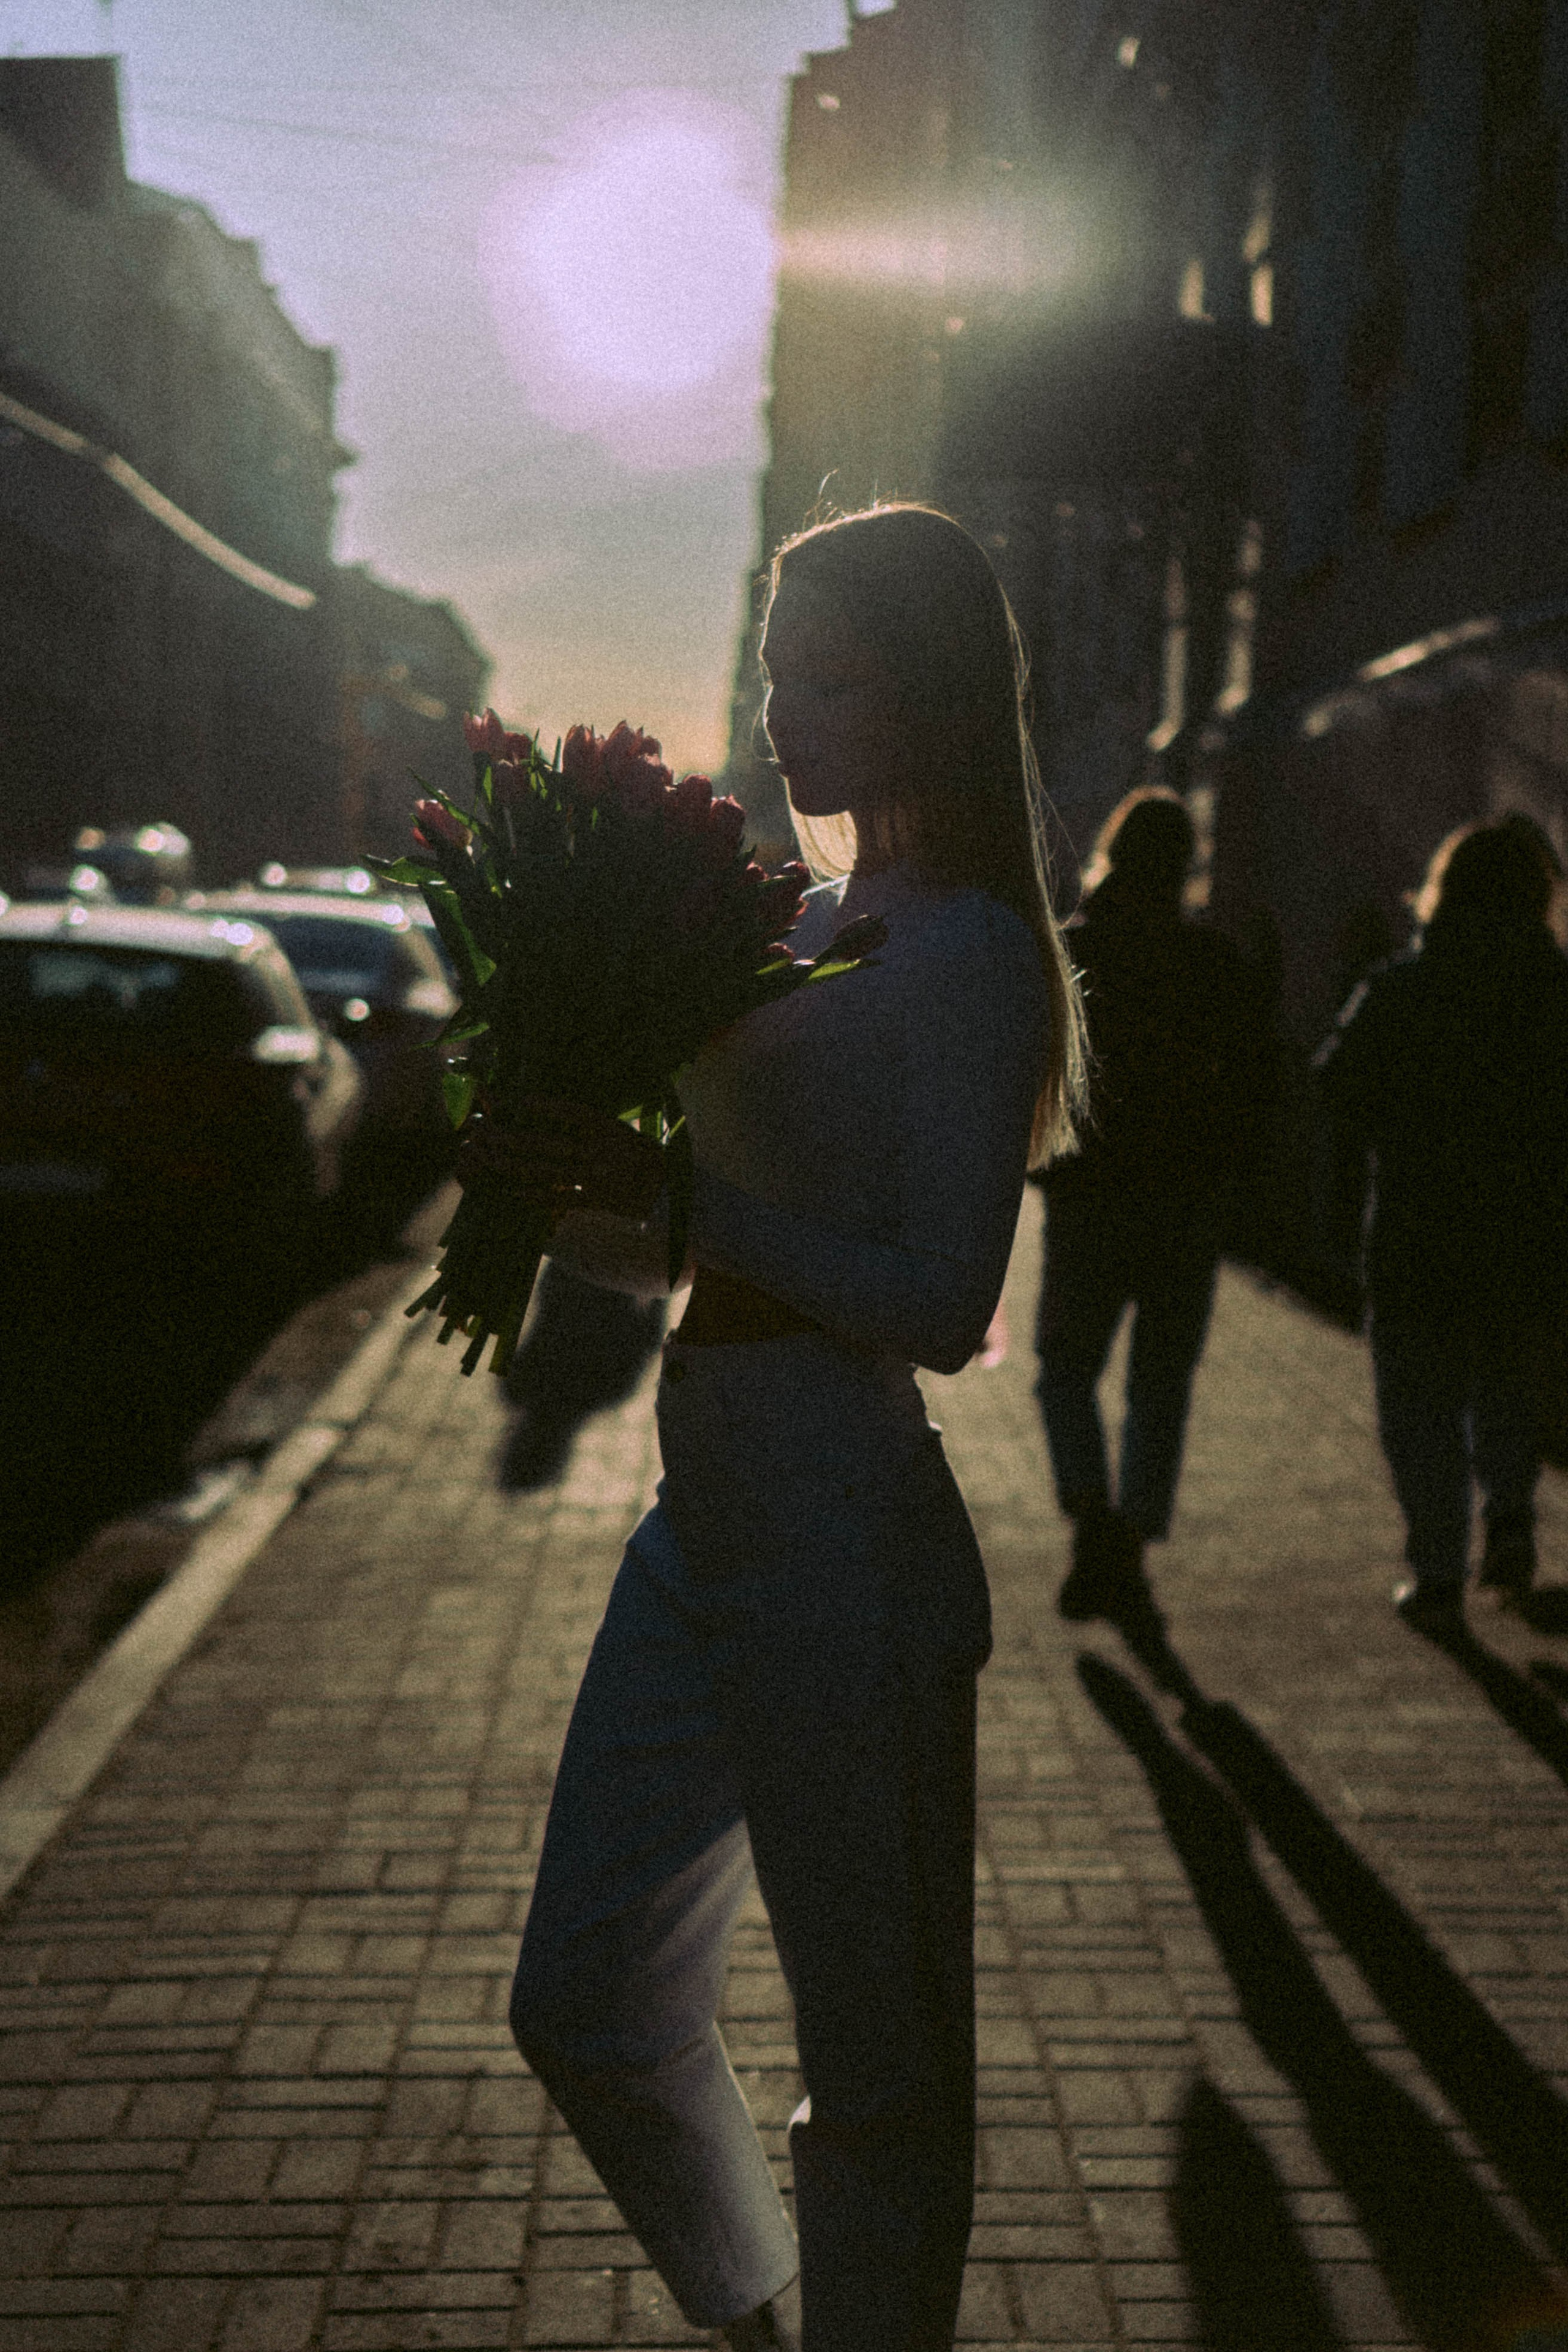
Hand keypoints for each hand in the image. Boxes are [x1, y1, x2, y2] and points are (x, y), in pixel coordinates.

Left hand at [457, 1098, 666, 1221]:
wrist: (670, 1193)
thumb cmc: (645, 1156)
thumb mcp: (623, 1131)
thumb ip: (591, 1123)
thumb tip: (550, 1110)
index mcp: (610, 1129)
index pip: (572, 1113)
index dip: (544, 1106)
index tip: (518, 1099)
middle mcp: (601, 1152)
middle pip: (546, 1144)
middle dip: (510, 1137)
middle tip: (483, 1129)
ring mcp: (597, 1178)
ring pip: (545, 1171)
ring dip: (512, 1165)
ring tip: (488, 1156)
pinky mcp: (597, 1201)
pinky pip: (560, 1199)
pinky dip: (535, 1196)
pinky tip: (512, 1191)